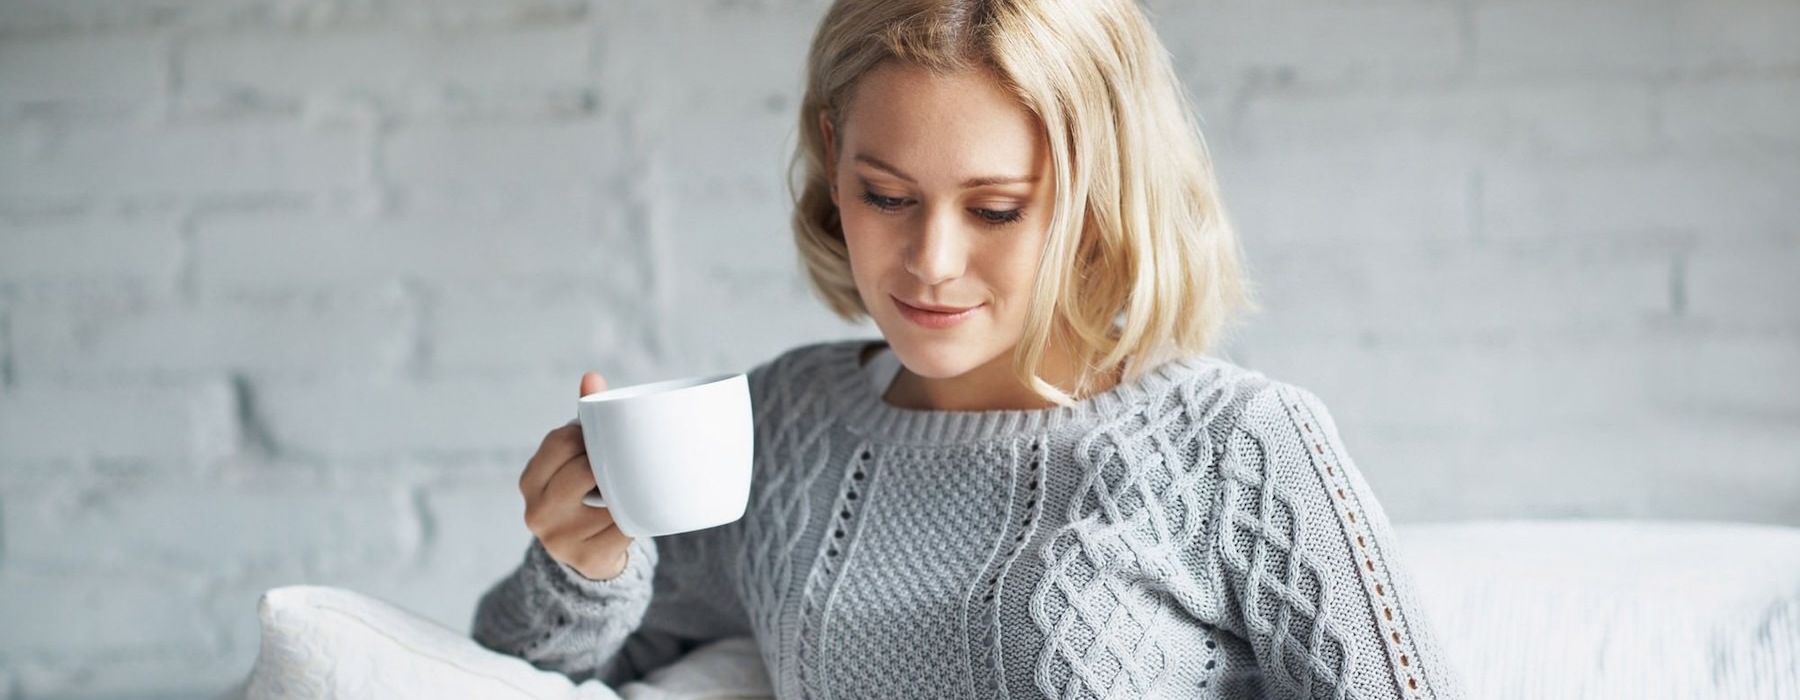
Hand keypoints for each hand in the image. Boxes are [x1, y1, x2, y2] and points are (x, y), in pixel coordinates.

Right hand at [518, 371, 631, 580]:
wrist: (589, 556)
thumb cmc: (584, 493)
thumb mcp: (575, 460)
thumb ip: (584, 422)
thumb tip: (592, 377)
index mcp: (530, 480)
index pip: (561, 441)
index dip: (588, 435)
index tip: (602, 439)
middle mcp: (536, 512)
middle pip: (584, 469)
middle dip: (607, 463)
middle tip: (622, 463)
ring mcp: (560, 540)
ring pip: (609, 498)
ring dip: (626, 491)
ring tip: (628, 489)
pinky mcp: (588, 559)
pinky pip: (624, 528)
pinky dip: (635, 517)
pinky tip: (634, 514)